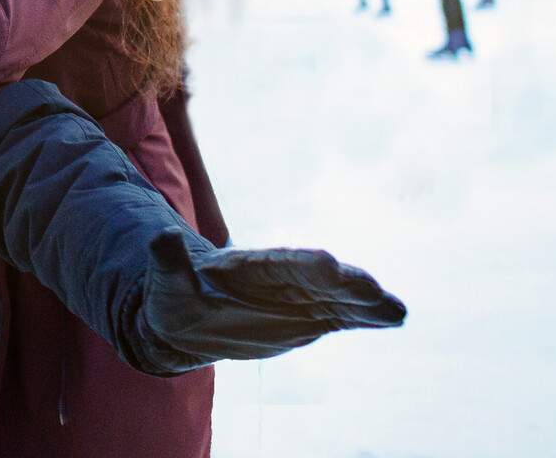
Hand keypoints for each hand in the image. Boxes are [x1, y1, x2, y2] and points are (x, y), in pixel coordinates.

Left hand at [125, 232, 405, 375]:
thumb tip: (160, 237)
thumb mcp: (165, 282)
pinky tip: (395, 316)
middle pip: (316, 278)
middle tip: (373, 289)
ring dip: (365, 301)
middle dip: (344, 283)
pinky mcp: (310, 316)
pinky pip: (343, 315)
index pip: (278, 264)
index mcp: (246, 268)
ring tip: (395, 309)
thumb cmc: (173, 296)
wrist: (187, 317)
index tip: (328, 264)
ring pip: (337, 296)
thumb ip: (167, 262)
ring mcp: (298, 297)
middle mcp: (279, 279)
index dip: (303, 265)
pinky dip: (367, 316)